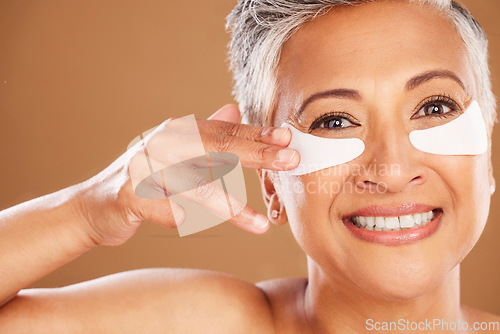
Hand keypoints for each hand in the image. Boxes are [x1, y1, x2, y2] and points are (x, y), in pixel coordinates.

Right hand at [76, 105, 298, 245]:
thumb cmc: (143, 179)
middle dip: (256, 154)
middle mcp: (162, 143)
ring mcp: (143, 167)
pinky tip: (185, 223)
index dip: (257, 134)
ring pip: (193, 184)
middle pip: (216, 147)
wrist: (95, 205)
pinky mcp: (128, 195)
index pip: (224, 131)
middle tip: (290, 161)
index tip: (288, 139)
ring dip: (228, 205)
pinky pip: (163, 209)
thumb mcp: (175, 151)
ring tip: (258, 224)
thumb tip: (234, 108)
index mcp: (177, 132)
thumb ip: (205, 132)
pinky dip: (177, 217)